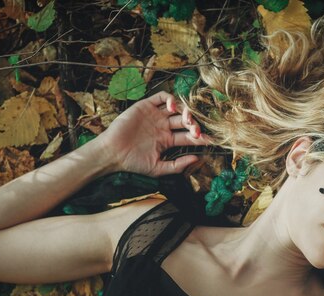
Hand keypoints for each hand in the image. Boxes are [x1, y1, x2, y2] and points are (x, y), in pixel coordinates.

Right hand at [95, 91, 211, 176]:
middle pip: (184, 121)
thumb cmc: (133, 163)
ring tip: (186, 120)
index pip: (188, 136)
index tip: (210, 140)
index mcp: (168, 140)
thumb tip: (197, 159)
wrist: (113, 153)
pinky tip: (173, 108)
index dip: (200, 137)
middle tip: (196, 131)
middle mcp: (163, 126)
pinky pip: (161, 97)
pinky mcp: (146, 106)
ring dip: (185, 111)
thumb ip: (178, 165)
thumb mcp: (158, 169)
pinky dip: (170, 99)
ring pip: (176, 108)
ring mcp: (155, 116)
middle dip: (193, 124)